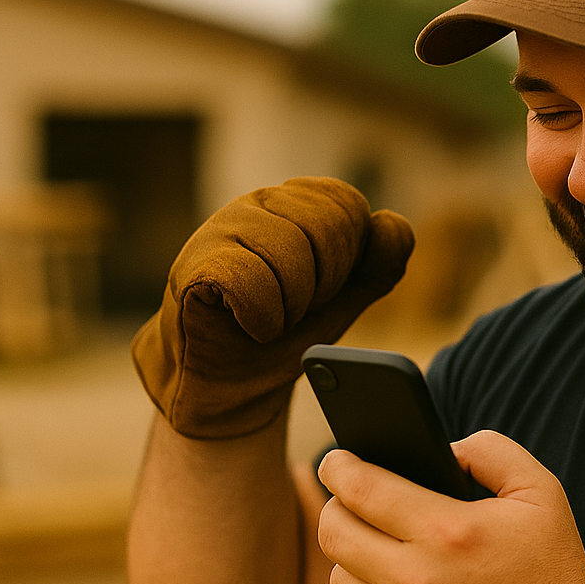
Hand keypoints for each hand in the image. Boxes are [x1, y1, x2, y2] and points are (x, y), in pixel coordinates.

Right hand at [131, 178, 413, 438]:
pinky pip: (249, 281)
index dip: (346, 261)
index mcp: (300, 201)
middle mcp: (260, 202)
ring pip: (289, 253)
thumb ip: (379, 264)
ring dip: (292, 305)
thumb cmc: (285, 331)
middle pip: (325, 227)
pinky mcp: (193, 266)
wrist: (231, 383)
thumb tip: (391, 222)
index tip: (322, 289)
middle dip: (323, 284)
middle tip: (295, 308)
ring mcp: (222, 229)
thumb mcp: (345, 298)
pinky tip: (250, 326)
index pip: (348, 206)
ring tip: (271, 318)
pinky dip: (262, 318)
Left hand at [316, 431, 584, 583]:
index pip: (360, 488)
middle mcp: (415, 580)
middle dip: (335, 506)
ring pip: (339, 578)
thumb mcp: (540, 492)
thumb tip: (445, 450)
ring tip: (379, 545)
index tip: (336, 460)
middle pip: (334, 532)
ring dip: (353, 556)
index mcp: (446, 531)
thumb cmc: (553, 569)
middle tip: (350, 499)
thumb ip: (490, 452)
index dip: (338, 467)